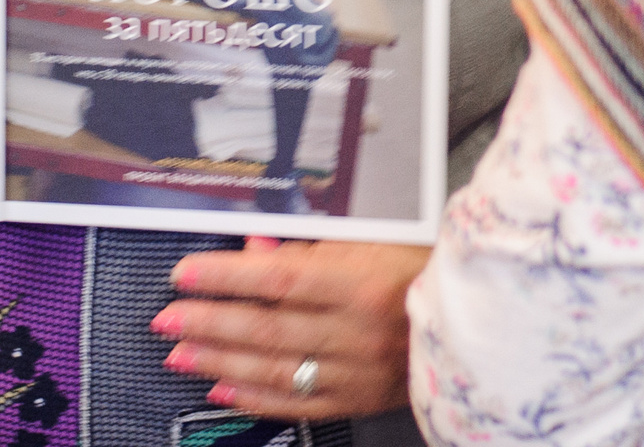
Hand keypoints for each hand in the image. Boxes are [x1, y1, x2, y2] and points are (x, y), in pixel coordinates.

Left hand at [154, 239, 427, 418]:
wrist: (476, 316)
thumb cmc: (424, 267)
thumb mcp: (375, 239)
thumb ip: (310, 247)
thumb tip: (256, 249)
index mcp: (363, 284)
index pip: (279, 281)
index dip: (226, 278)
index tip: (186, 274)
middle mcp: (359, 332)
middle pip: (268, 329)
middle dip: (208, 323)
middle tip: (167, 319)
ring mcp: (357, 371)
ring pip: (275, 370)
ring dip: (220, 363)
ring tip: (181, 354)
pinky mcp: (358, 399)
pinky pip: (297, 404)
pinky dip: (254, 399)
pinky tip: (221, 391)